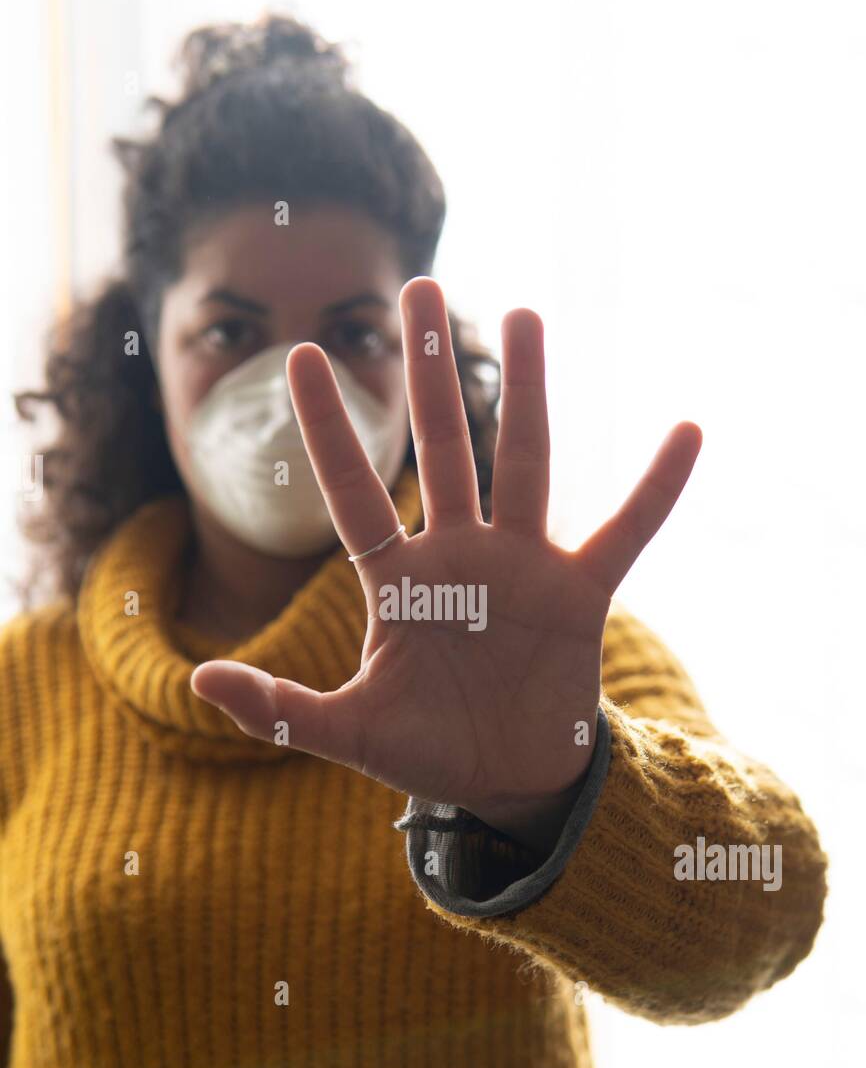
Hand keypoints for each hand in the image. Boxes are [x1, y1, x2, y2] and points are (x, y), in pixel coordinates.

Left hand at [190, 278, 701, 853]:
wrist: (508, 780)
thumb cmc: (427, 750)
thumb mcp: (348, 733)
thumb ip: (279, 711)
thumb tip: (199, 684)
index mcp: (398, 581)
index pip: (354, 491)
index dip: (332, 428)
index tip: (305, 355)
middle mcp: (459, 555)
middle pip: (442, 446)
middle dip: (429, 372)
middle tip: (419, 288)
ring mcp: (523, 566)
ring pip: (524, 463)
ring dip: (527, 392)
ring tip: (525, 316)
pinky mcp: (580, 593)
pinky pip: (626, 531)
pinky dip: (657, 489)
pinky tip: (686, 432)